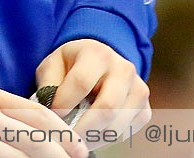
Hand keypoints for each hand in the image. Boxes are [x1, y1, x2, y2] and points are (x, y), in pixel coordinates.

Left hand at [35, 39, 149, 143]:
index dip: (64, 105)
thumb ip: (48, 86)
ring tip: (77, 138)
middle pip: (106, 107)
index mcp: (97, 54)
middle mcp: (123, 69)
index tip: (52, 117)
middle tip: (66, 138)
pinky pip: (127, 132)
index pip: (81, 83)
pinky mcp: (145, 108)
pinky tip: (93, 134)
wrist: (99, 62)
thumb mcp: (53, 65)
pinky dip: (107, 139)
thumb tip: (49, 113)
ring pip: (118, 124)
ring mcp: (139, 89)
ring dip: (94, 138)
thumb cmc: (71, 66)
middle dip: (82, 128)